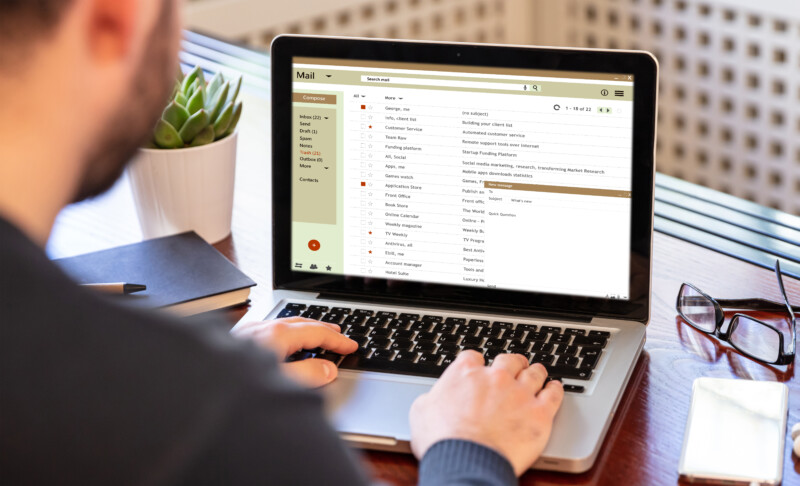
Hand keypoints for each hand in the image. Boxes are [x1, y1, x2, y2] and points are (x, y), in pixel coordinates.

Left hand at [233, 317, 357, 387]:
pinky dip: (285, 334)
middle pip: (300, 323)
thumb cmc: (233, 384)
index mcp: (277, 335)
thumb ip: (308, 375)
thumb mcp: (281, 383)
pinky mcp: (235, 341)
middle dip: (322, 328)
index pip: (317, 332)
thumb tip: (328, 369)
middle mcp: (262, 328)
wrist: (194, 384)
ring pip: (283, 325)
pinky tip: (280, 345)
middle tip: (338, 334)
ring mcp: (247, 332)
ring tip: (314, 337)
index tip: (351, 345)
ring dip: (302, 330)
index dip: (337, 340)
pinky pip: (268, 331)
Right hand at [409, 351, 563, 475]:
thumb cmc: (442, 441)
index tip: (479, 370)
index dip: (477, 364)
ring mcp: (519, 393)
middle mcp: (495, 377)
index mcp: (465, 373)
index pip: (473, 357)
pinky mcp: (539, 413)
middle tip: (514, 367)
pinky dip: (556, 389)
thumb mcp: (421, 413)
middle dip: (512, 363)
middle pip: (509, 360)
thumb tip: (432, 400)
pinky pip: (554, 394)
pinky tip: (555, 388)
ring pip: (534, 373)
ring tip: (538, 372)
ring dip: (536, 371)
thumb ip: (431, 398)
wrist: (466, 460)